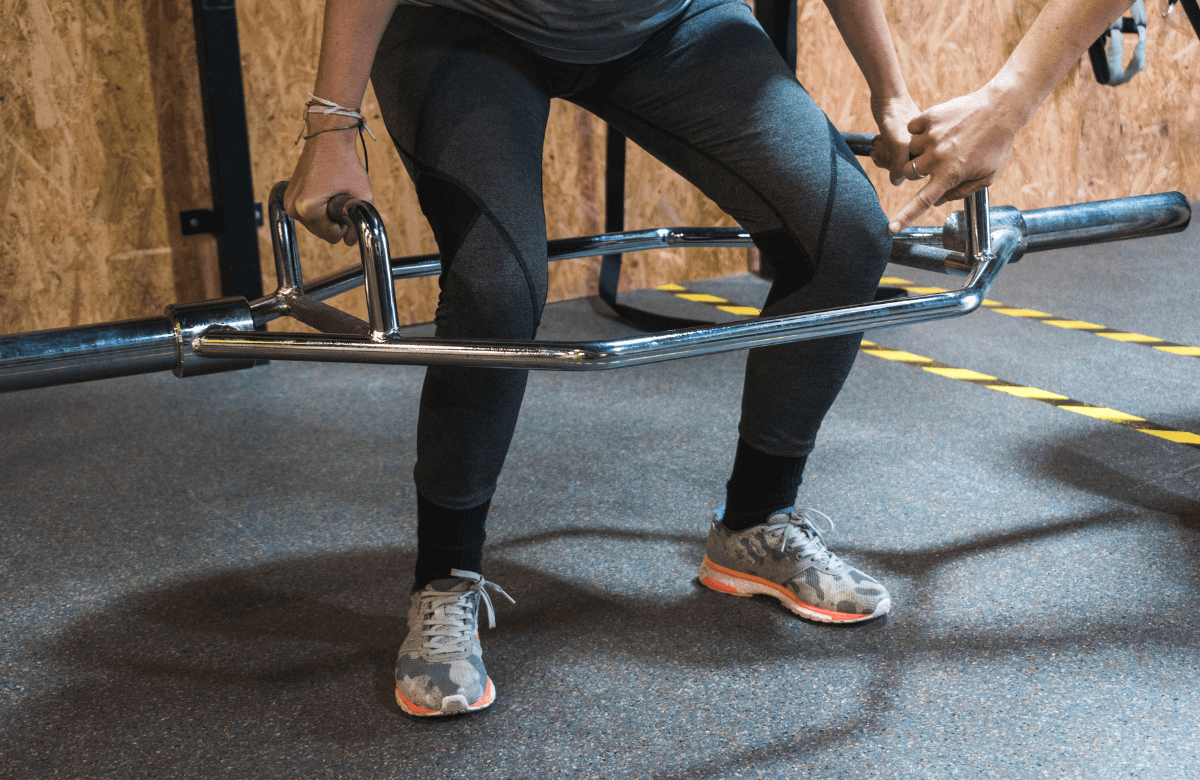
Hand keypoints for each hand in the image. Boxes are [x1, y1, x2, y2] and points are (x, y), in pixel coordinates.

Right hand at [284, 122, 373, 245]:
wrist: (327, 138)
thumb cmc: (345, 163)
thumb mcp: (362, 195)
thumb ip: (358, 222)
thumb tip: (349, 241)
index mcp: (308, 209)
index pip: (331, 237)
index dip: (344, 226)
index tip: (346, 206)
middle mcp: (293, 208)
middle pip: (321, 233)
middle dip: (334, 221)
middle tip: (340, 197)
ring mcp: (288, 202)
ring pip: (314, 225)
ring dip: (326, 215)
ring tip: (332, 192)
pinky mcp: (288, 196)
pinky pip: (307, 214)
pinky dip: (318, 208)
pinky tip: (324, 191)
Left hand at [868, 93, 920, 185]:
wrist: (888, 97)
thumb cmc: (895, 117)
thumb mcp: (898, 145)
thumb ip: (899, 166)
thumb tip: (896, 183)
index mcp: (926, 150)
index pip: (910, 172)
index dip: (897, 168)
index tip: (890, 154)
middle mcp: (921, 148)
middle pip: (901, 168)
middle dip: (887, 159)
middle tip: (882, 146)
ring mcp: (910, 143)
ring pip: (893, 161)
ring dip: (882, 154)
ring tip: (879, 142)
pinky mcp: (900, 139)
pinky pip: (889, 153)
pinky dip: (881, 150)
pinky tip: (877, 141)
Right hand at [888, 85, 1018, 231]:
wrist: (1001, 108)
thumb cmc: (997, 144)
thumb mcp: (988, 175)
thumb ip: (962, 191)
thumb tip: (938, 200)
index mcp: (950, 174)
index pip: (922, 201)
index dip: (905, 217)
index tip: (892, 227)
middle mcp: (936, 157)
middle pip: (909, 172)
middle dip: (918, 170)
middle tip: (937, 160)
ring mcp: (931, 136)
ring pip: (910, 149)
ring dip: (922, 148)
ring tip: (944, 138)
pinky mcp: (929, 117)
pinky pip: (912, 128)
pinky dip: (921, 129)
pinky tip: (939, 126)